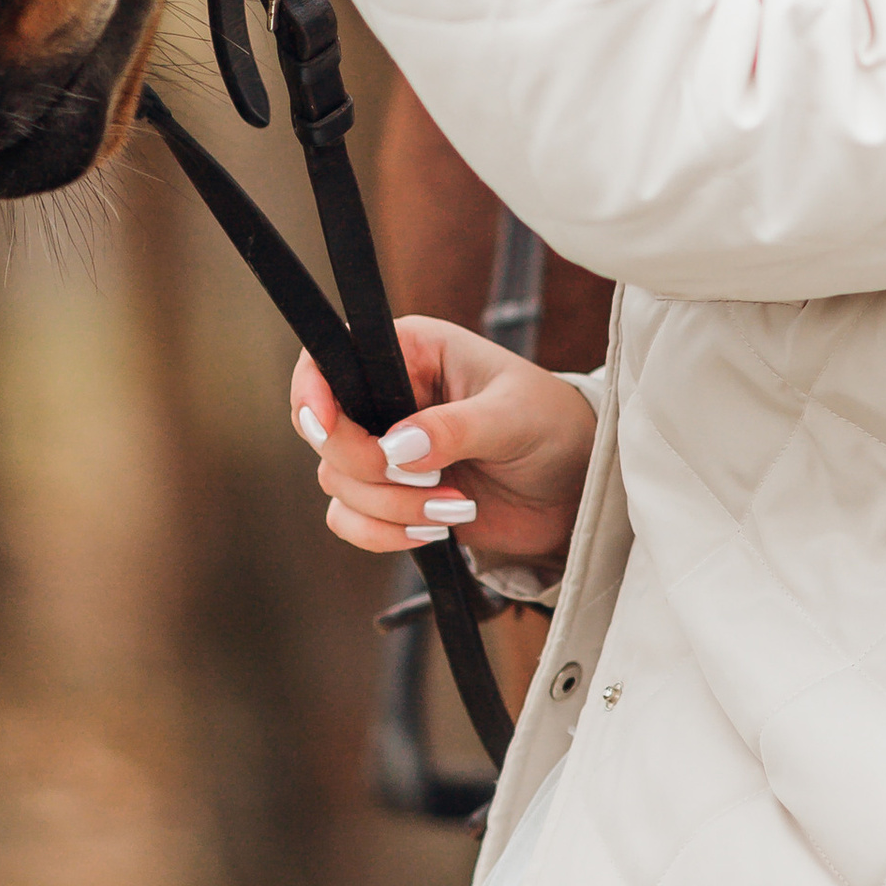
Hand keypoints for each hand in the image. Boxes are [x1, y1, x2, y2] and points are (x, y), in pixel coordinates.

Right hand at [291, 318, 597, 569]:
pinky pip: (350, 520)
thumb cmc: (552, 426)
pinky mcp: (390, 496)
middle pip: (327, 432)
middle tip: (430, 478)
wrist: (572, 488)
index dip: (313, 390)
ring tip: (458, 505)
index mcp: (412, 352)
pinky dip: (385, 534)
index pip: (331, 358)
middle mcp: (387, 395)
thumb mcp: (513, 417)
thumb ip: (456, 428)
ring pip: (337, 482)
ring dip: (392, 507)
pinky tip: (437, 529)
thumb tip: (398, 449)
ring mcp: (384, 448)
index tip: (325, 425)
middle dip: (370, 467)